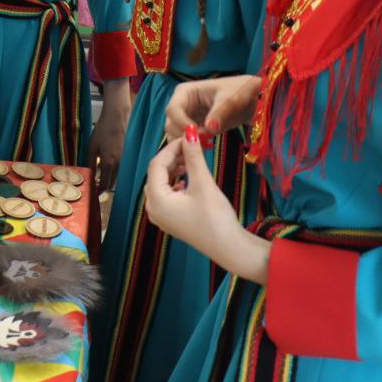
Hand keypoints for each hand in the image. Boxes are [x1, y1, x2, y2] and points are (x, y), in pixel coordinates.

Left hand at [92, 82, 129, 190]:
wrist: (116, 118)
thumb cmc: (102, 131)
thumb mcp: (92, 147)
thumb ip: (90, 163)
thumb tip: (90, 176)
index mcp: (108, 163)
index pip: (104, 184)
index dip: (98, 191)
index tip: (93, 194)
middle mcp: (118, 164)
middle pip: (112, 183)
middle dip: (104, 187)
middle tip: (96, 187)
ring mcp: (124, 160)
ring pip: (117, 177)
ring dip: (109, 180)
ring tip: (100, 178)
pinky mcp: (127, 155)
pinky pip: (120, 169)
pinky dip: (114, 172)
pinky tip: (107, 168)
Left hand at [144, 126, 270, 283]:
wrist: (229, 248)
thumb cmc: (215, 217)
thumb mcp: (203, 183)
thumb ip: (193, 157)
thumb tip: (189, 132)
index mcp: (155, 200)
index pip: (156, 164)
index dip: (171, 148)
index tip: (188, 136)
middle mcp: (152, 209)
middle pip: (157, 174)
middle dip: (172, 158)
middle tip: (190, 146)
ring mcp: (160, 217)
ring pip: (161, 184)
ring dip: (174, 170)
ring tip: (190, 160)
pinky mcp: (171, 221)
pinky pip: (167, 195)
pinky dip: (176, 183)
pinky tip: (189, 180)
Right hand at [164, 75, 260, 141]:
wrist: (250, 98)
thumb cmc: (239, 91)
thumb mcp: (230, 100)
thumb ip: (219, 113)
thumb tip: (209, 128)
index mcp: (185, 92)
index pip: (172, 109)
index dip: (181, 123)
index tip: (197, 133)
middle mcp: (181, 104)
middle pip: (170, 124)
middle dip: (184, 135)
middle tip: (205, 142)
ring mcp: (185, 117)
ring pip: (175, 134)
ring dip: (187, 143)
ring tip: (208, 144)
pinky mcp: (193, 128)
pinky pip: (185, 140)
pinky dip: (192, 146)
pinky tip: (208, 146)